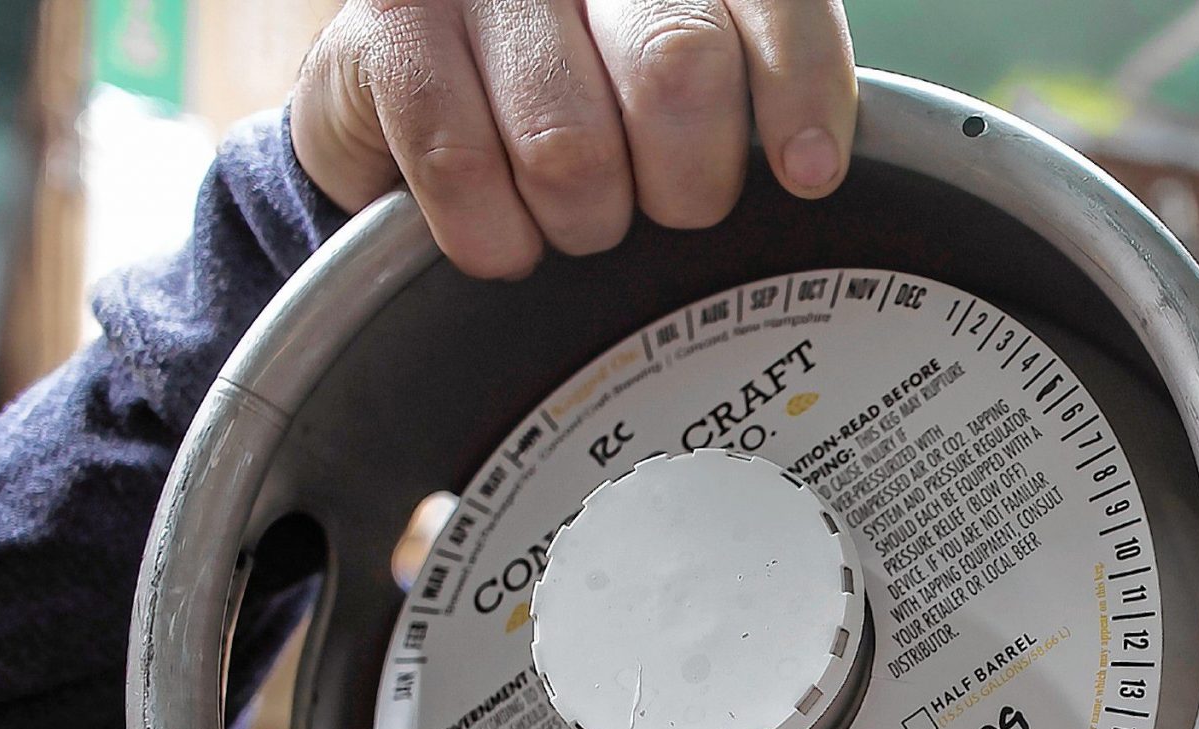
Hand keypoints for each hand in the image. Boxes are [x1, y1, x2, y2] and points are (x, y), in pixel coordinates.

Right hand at [290, 0, 857, 278]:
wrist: (412, 101)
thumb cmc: (576, 104)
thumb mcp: (677, 94)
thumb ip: (748, 97)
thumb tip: (810, 168)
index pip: (772, 2)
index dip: (799, 90)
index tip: (808, 173)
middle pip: (679, 69)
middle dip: (684, 182)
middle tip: (660, 203)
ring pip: (571, 146)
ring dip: (581, 221)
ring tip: (571, 211)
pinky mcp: (387, 31)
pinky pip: (465, 168)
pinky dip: (495, 236)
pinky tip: (503, 229)